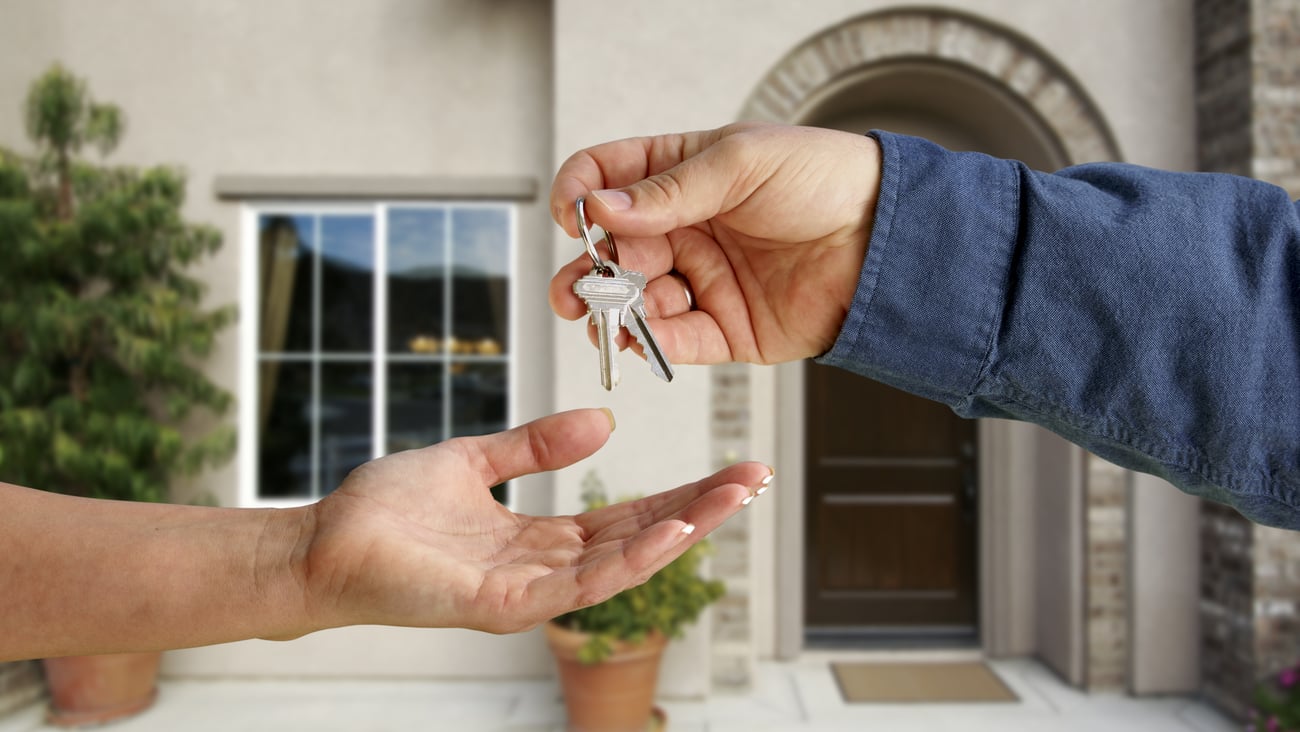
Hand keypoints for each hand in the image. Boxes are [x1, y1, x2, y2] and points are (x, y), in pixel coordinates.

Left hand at [297, 409, 768, 634]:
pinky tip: (669, 530)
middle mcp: (541, 569)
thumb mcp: (474, 461)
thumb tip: (602, 423)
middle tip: (755, 478)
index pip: (625, 514)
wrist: (321, 540)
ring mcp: (525, 592)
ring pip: (620, 563)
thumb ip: (535, 445)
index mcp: (537, 538)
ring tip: (731, 499)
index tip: (728, 468)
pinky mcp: (501, 606)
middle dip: (699, 509)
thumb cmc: (385, 510)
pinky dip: (628, 560)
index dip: (679, 492)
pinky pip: (576, 584)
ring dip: (680, 531)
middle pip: (637, 537)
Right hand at [550, 122, 880, 364]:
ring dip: (614, 311)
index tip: (573, 216)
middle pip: (613, 251)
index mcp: (683, 175)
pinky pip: (677, 341)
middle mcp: (685, 229)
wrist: (887, 237)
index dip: (581, 194)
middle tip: (576, 289)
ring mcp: (703, 279)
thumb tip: (602, 208)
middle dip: (586, 272)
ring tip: (607, 317)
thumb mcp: (743, 162)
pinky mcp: (727, 328)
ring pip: (636, 301)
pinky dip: (653, 343)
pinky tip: (640, 339)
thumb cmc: (825, 180)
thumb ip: (670, 190)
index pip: (609, 179)